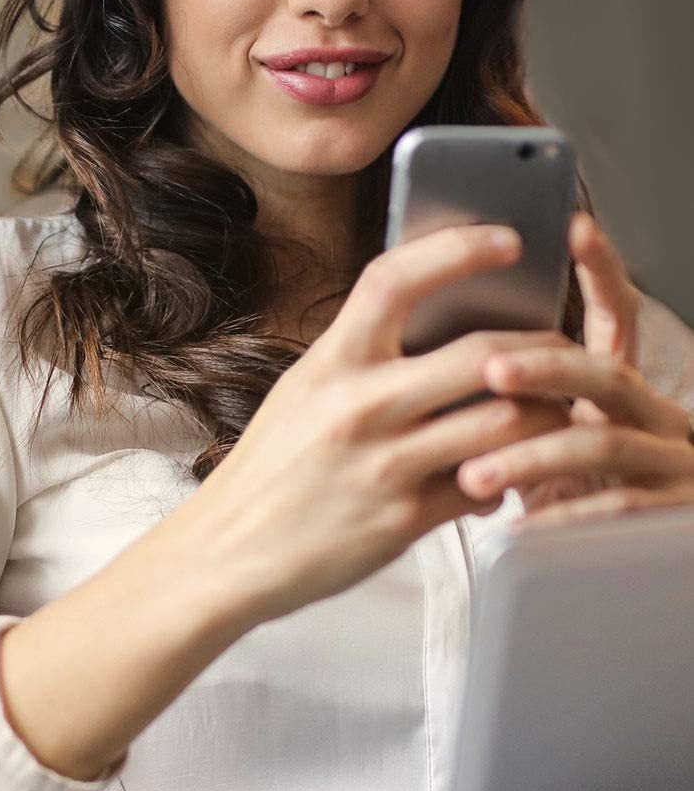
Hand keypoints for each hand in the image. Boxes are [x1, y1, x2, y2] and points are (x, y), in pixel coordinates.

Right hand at [184, 224, 577, 624]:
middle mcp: (358, 407)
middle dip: (541, 352)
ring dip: (543, 417)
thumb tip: (437, 323)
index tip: (507, 240)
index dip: (457, 250)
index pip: (394, 281)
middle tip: (560, 352)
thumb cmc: (271, 468)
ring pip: (505, 423)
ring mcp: (384, 465)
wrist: (229, 549)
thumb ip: (362, 358)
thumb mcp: (303, 391)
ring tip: (547, 415)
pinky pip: (487, 488)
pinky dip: (508, 477)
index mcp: (329, 364)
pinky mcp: (404, 520)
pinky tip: (502, 475)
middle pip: (482, 356)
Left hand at [457, 212, 693, 529]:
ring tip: (473, 473)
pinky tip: (519, 524)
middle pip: (604, 371)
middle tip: (490, 370)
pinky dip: (563, 515)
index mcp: (614, 385)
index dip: (601, 271)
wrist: (615, 564)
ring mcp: (669, 461)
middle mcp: (652, 412)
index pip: (612, 316)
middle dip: (546, 367)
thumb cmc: (555, 490)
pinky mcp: (674, 515)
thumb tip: (427, 342)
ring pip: (604, 442)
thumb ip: (503, 392)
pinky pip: (617, 510)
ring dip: (534, 454)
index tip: (574, 227)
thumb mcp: (532, 435)